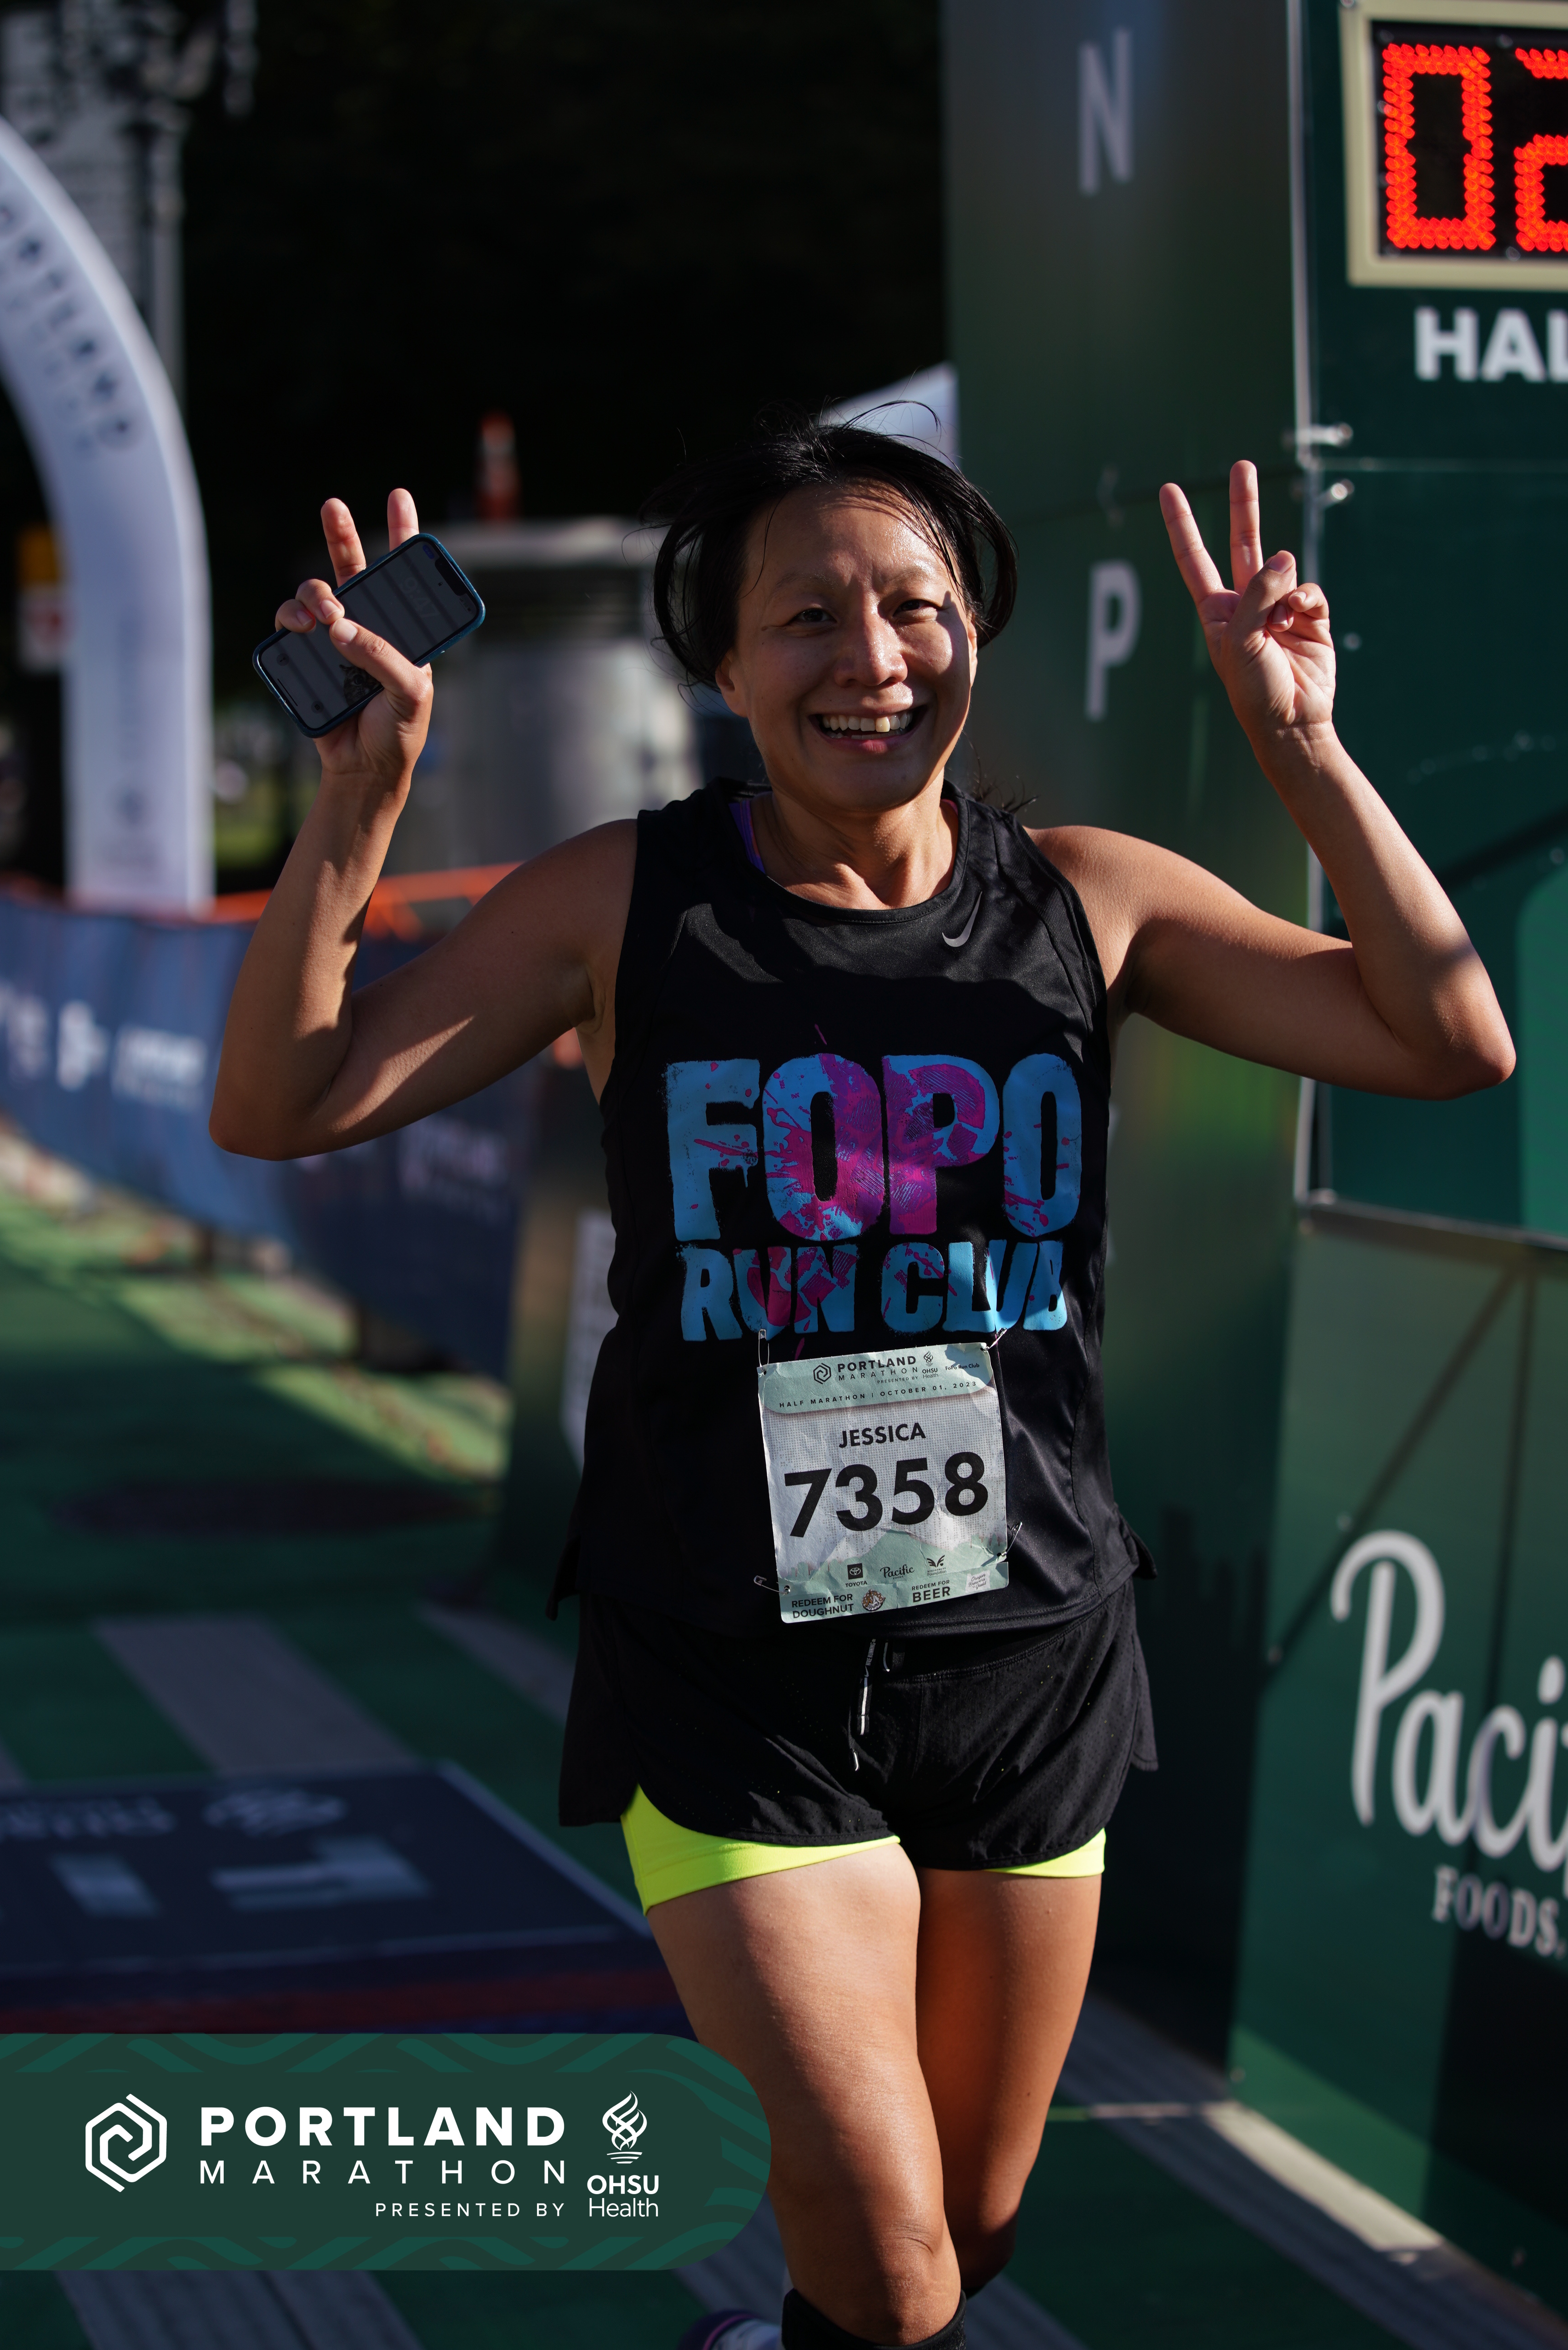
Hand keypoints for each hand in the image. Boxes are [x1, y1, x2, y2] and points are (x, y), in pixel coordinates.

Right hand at [274, 488, 432, 800]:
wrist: (361, 771)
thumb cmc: (397, 733)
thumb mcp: (408, 695)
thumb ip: (382, 657)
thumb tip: (341, 626)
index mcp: (405, 632)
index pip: (405, 578)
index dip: (404, 535)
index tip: (399, 496)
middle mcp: (370, 627)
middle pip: (354, 569)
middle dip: (343, 533)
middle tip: (333, 506)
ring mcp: (335, 640)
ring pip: (318, 593)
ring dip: (315, 592)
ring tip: (323, 614)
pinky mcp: (307, 656)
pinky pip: (291, 622)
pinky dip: (291, 617)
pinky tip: (300, 627)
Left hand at [1159, 460, 1334, 751]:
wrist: (1292, 722)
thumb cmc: (1255, 690)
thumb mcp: (1241, 640)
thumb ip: (1257, 593)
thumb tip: (1285, 556)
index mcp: (1217, 611)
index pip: (1195, 559)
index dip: (1182, 525)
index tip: (1169, 490)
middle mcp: (1246, 604)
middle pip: (1242, 543)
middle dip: (1243, 505)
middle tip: (1243, 466)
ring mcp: (1280, 608)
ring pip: (1284, 567)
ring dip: (1284, 585)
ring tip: (1282, 619)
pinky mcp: (1311, 616)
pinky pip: (1309, 590)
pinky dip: (1306, 599)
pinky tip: (1301, 617)